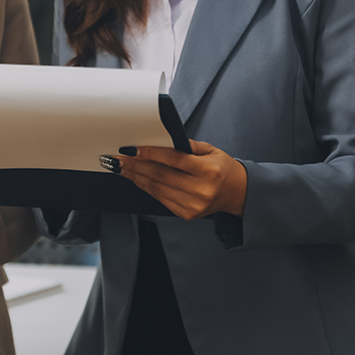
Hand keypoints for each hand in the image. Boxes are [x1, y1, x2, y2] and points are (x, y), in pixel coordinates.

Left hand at [103, 140, 246, 220]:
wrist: (236, 193)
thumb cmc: (222, 168)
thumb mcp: (210, 151)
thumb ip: (186, 146)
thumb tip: (159, 140)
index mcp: (208, 171)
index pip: (173, 160)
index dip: (150, 154)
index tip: (132, 149)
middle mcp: (201, 190)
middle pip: (161, 176)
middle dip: (136, 166)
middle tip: (118, 158)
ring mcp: (193, 204)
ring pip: (157, 189)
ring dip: (136, 177)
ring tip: (122, 168)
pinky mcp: (186, 213)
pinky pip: (160, 198)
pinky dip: (146, 187)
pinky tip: (136, 179)